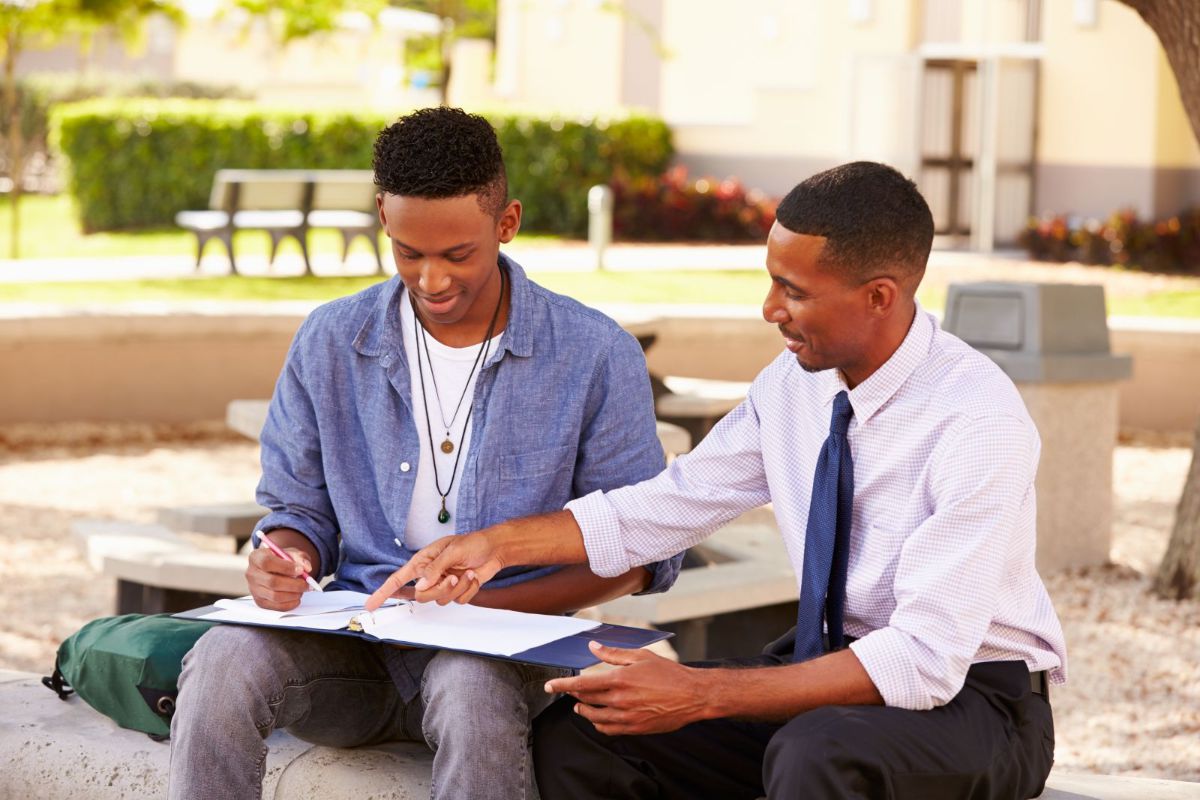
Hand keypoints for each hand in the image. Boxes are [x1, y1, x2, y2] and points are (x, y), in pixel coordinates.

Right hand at [246, 545, 313, 610]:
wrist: (276, 569)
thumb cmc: (283, 560)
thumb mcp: (292, 553)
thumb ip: (300, 557)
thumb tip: (306, 568)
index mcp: (256, 557)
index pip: (267, 562)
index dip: (286, 567)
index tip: (301, 570)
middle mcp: (252, 573)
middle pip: (272, 582)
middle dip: (294, 584)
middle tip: (307, 584)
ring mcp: (254, 589)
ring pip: (274, 596)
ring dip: (293, 595)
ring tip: (302, 590)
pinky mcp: (259, 601)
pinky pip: (275, 606)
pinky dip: (290, 604)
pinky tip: (297, 598)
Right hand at [365, 532, 504, 609]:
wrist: (495, 549)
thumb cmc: (473, 543)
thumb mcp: (452, 551)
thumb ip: (434, 569)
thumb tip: (420, 587)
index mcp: (422, 562)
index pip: (398, 579)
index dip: (383, 592)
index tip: (370, 605)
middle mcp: (430, 575)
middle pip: (421, 596)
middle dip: (439, 589)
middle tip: (453, 576)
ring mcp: (443, 584)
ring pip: (440, 600)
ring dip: (457, 588)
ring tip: (467, 572)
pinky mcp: (457, 592)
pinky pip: (458, 601)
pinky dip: (468, 590)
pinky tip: (473, 577)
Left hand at [545, 642, 711, 735]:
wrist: (692, 695)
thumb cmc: (669, 673)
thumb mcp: (641, 657)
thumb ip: (614, 654)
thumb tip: (594, 647)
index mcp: (620, 680)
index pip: (582, 684)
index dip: (563, 685)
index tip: (550, 685)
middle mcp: (620, 700)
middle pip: (586, 700)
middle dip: (573, 695)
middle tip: (569, 691)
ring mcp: (627, 717)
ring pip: (595, 718)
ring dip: (584, 711)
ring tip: (580, 707)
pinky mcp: (635, 728)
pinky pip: (609, 729)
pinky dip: (599, 724)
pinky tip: (599, 718)